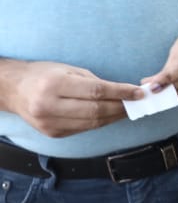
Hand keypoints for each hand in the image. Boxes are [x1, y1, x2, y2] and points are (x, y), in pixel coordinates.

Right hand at [1, 60, 143, 137]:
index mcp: (54, 85)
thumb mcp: (68, 70)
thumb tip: (122, 92)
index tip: (139, 93)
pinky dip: (99, 123)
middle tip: (137, 104)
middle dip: (121, 108)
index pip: (96, 91)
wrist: (14, 90)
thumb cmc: (44, 74)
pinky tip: (110, 116)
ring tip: (128, 110)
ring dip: (113, 117)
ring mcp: (49, 123)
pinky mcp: (52, 133)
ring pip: (91, 123)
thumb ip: (93, 82)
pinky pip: (82, 129)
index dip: (121, 93)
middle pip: (96, 110)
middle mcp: (50, 106)